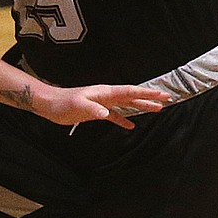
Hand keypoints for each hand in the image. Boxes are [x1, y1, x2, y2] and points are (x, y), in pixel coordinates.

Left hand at [37, 83, 170, 128]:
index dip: (147, 93)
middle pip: (132, 96)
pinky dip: (124, 120)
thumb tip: (106, 113)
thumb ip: (92, 109)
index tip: (161, 93)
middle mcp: (107, 96)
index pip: (130, 92)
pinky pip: (115, 115)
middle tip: (166, 99)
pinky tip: (131, 125)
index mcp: (105, 92)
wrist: (50, 104)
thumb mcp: (78, 106)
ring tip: (156, 109)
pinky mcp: (96, 111)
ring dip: (140, 106)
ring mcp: (102, 103)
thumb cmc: (62, 104)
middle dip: (150, 97)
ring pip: (126, 105)